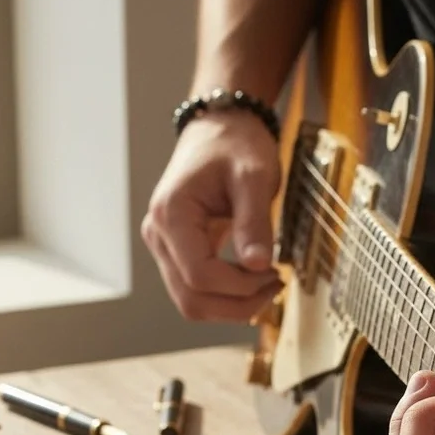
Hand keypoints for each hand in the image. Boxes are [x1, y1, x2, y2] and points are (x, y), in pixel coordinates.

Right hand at [142, 113, 282, 320]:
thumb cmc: (237, 145)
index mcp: (171, 215)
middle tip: (276, 285)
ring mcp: (164, 246)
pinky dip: (226, 296)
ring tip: (267, 285)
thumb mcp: (254, 177)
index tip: (275, 272)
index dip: (240, 286)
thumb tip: (259, 265)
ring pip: (191, 302)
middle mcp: (158, 235)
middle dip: (238, 304)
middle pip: (191, 299)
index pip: (199, 275)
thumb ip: (255, 221)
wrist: (222, 128)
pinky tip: (254, 281)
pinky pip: (196, 290)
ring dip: (231, 306)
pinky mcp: (177, 252)